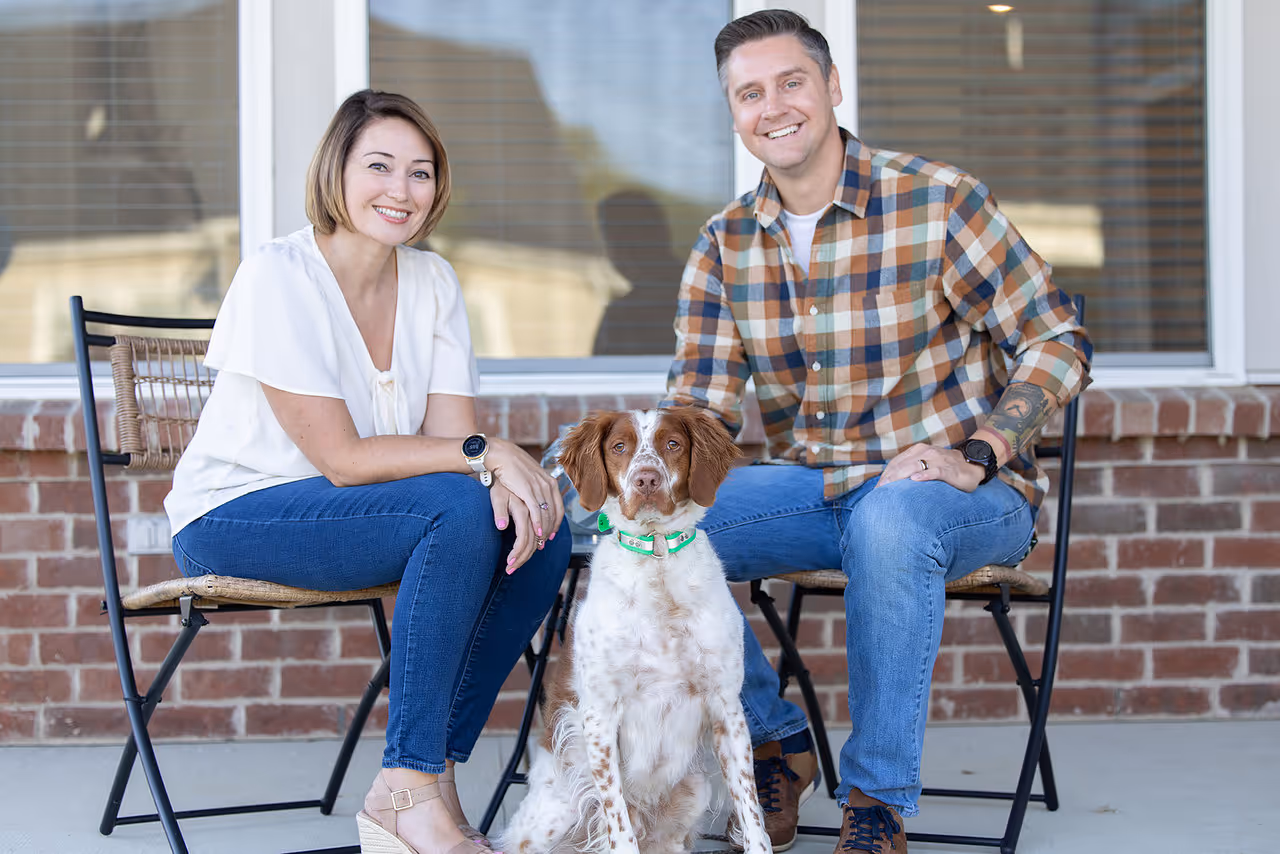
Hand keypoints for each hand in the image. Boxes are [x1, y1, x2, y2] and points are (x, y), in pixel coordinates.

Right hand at [486, 439, 564, 566]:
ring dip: (544, 531)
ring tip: (539, 542)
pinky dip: (538, 523)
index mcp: (550, 483)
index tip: (551, 534)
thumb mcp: (530, 479)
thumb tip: (540, 503)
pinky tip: (537, 532)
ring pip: (546, 514)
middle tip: (544, 543)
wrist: (503, 455)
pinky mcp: (528, 490)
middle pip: (553, 514)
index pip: (559, 508)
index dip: (557, 524)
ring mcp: (539, 487)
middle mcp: (548, 485)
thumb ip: (537, 491)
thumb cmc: (514, 469)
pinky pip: (536, 510)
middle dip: (549, 531)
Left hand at [876, 442, 983, 492]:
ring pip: (914, 466)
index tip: (877, 488)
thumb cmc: (945, 468)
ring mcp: (937, 459)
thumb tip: (892, 484)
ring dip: (900, 477)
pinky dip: (925, 475)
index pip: (896, 462)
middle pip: (902, 465)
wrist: (972, 466)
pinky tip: (915, 480)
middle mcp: (925, 452)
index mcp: (917, 450)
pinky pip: (935, 471)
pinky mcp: (948, 469)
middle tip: (880, 491)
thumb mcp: (926, 465)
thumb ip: (911, 470)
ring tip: (890, 487)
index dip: (885, 475)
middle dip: (889, 478)